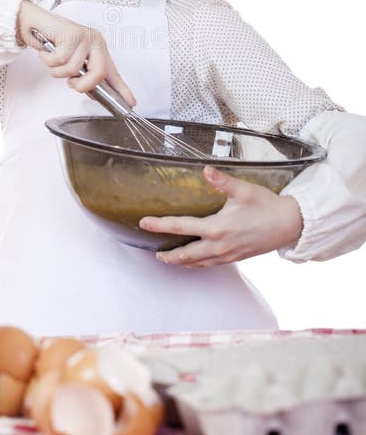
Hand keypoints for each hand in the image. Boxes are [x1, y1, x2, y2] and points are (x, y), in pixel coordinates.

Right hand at [16, 0, 135, 106]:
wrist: (35, 22)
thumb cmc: (53, 41)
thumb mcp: (71, 61)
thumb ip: (83, 75)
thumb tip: (91, 93)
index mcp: (99, 49)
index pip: (113, 73)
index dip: (122, 89)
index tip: (131, 102)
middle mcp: (95, 42)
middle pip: (98, 73)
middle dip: (83, 85)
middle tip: (71, 83)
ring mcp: (84, 37)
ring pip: (74, 69)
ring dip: (57, 70)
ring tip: (52, 60)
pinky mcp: (71, 34)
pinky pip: (60, 60)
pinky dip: (49, 60)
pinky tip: (46, 53)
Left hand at [139, 165, 303, 266]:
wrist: (290, 224)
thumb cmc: (267, 206)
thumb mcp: (243, 190)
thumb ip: (221, 180)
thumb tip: (206, 170)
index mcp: (217, 228)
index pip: (181, 227)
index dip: (160, 225)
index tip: (145, 223)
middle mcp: (219, 245)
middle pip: (186, 254)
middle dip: (168, 254)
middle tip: (154, 252)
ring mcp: (227, 255)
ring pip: (198, 263)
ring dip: (181, 262)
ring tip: (168, 259)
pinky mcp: (236, 258)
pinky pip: (211, 264)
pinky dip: (198, 264)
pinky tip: (195, 261)